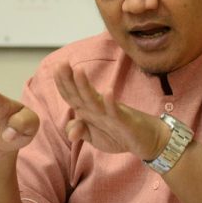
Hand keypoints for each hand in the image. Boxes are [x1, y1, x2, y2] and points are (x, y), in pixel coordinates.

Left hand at [53, 62, 169, 159]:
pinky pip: (115, 111)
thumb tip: (70, 133)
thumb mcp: (94, 138)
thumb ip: (80, 131)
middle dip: (70, 79)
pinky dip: (111, 102)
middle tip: (61, 63)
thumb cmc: (117, 134)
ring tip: (78, 71)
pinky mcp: (123, 120)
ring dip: (86, 86)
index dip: (63, 84)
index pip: (72, 96)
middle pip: (80, 93)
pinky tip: (107, 92)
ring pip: (95, 99)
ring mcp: (110, 112)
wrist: (145, 139)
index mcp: (88, 110)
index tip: (56, 68)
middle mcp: (98, 107)